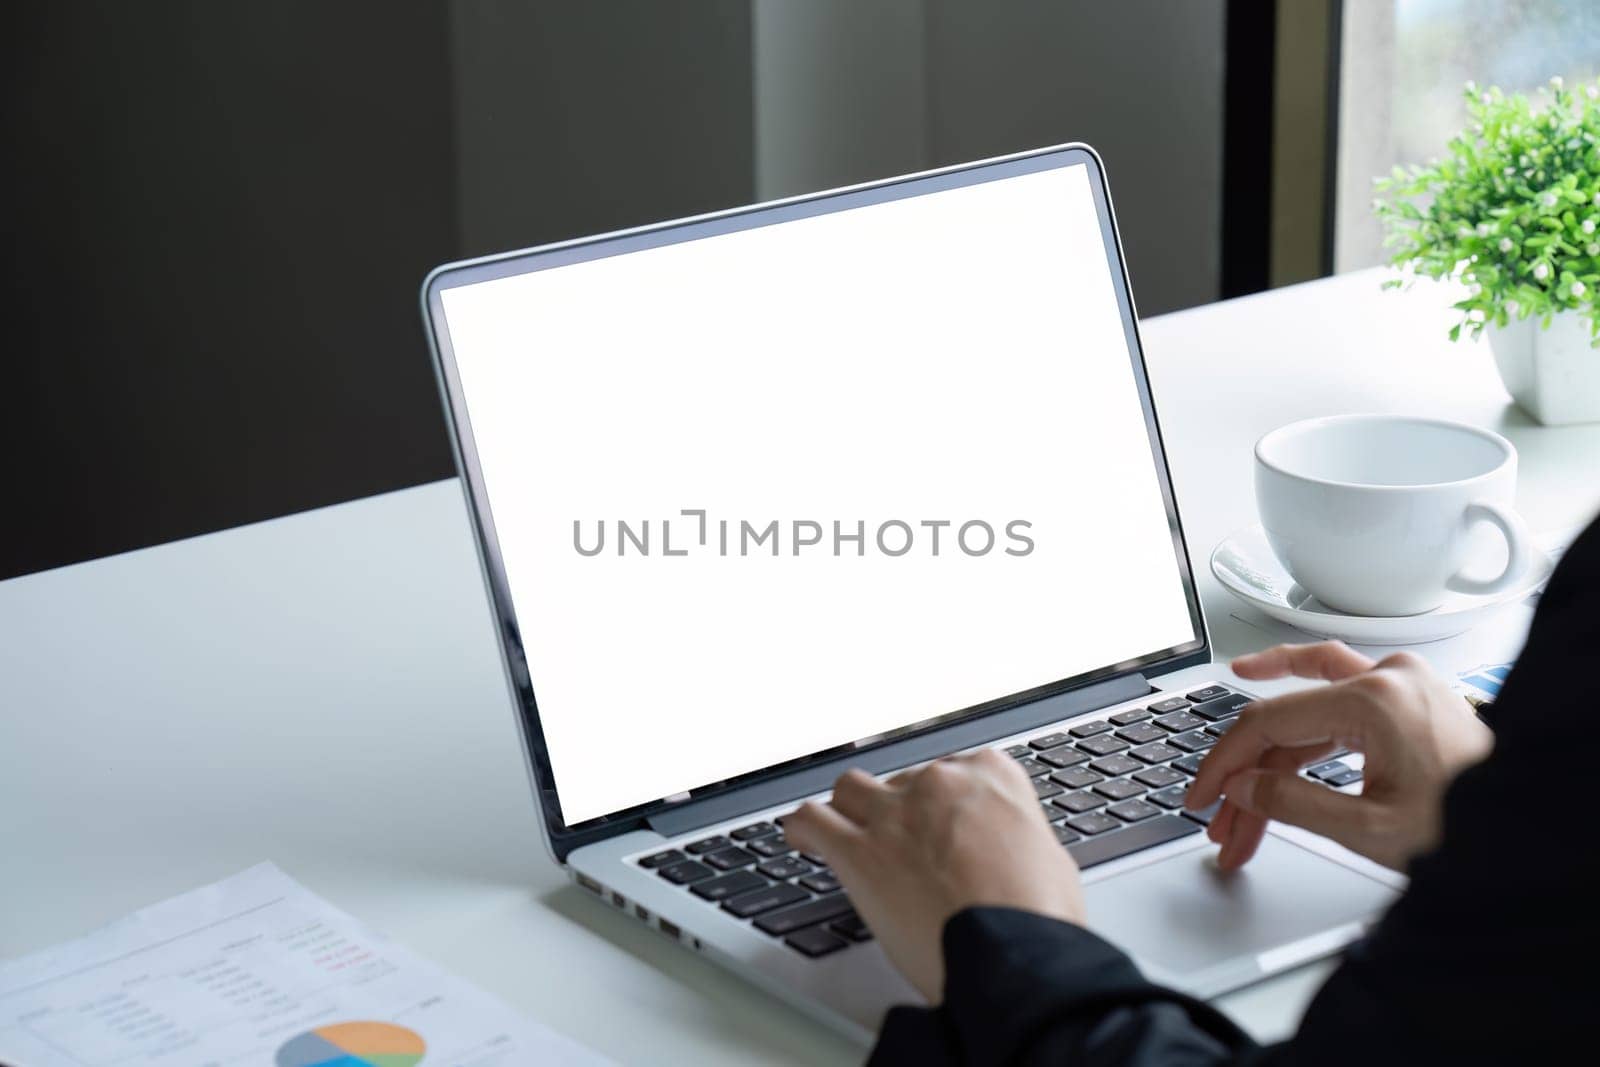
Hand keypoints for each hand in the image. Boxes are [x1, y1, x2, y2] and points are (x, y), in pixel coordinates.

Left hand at [784, 749, 1084, 1001]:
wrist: (1014, 959)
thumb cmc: (1039, 920)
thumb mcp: (1050, 861)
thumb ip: (1015, 838)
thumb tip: (1008, 851)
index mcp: (992, 776)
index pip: (953, 769)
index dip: (942, 802)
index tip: (938, 821)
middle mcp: (939, 784)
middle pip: (900, 782)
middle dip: (899, 811)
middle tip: (902, 845)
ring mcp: (895, 814)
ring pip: (850, 790)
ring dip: (848, 810)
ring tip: (844, 830)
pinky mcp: (859, 852)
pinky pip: (811, 821)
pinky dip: (802, 829)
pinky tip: (801, 839)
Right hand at [1188, 642, 1492, 871]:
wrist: (1530, 825)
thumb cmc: (1472, 826)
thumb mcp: (1370, 829)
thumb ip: (1293, 805)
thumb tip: (1242, 788)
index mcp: (1374, 699)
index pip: (1268, 721)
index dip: (1224, 763)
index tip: (1202, 795)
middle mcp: (1386, 678)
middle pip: (1285, 721)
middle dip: (1246, 777)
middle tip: (1217, 814)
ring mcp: (1399, 684)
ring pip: (1306, 717)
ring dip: (1272, 766)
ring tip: (1243, 813)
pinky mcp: (1407, 700)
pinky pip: (1337, 707)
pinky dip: (1305, 742)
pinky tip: (1276, 760)